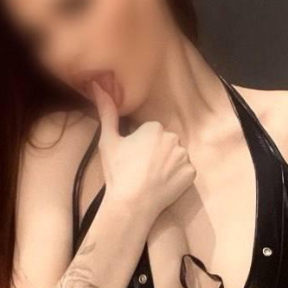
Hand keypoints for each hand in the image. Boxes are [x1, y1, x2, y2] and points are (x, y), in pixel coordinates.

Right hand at [92, 82, 195, 218]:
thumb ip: (106, 111)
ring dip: (168, 164)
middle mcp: (173, 138)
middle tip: (141, 169)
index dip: (141, 145)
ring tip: (151, 178)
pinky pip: (185, 172)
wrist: (132, 202)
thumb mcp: (108, 140)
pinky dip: (177, 177)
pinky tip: (162, 185)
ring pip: (176, 157)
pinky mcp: (191, 173)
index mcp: (155, 127)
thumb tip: (96, 84)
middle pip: (165, 143)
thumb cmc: (118, 171)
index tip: (132, 158)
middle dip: (156, 153)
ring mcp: (184, 156)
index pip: (151, 132)